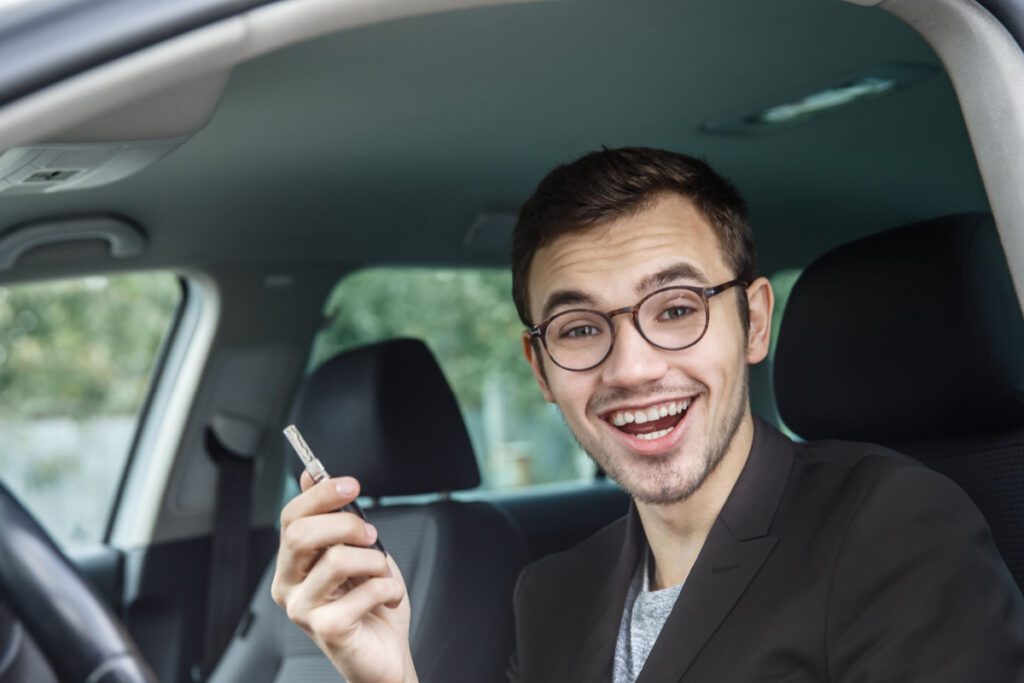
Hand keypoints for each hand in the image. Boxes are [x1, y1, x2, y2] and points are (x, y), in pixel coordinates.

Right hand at [271, 474, 417, 682]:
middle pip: (300, 534)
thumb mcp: (356, 550)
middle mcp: (290, 586)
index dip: (320, 495)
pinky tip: (390, 598)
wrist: (386, 654)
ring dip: (375, 560)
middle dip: (345, 524)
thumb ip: (334, 517)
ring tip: (382, 574)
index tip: (351, 485)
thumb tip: (309, 475)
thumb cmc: (370, 604)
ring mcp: (303, 610)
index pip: (291, 518)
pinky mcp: (326, 629)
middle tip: (371, 534)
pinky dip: (389, 588)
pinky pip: (364, 590)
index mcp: (293, 564)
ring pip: (337, 559)